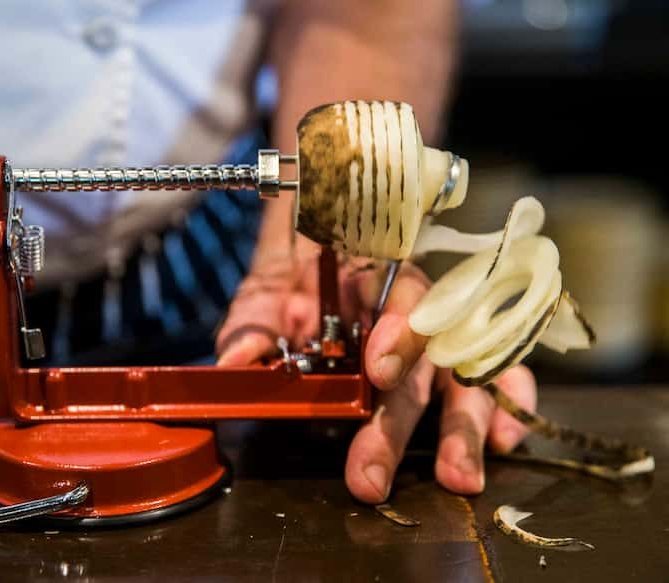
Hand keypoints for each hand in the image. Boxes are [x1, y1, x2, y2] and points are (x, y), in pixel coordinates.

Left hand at [216, 249, 536, 502]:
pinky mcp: (458, 360)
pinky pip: (498, 376)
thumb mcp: (266, 293)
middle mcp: (419, 305)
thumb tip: (232, 365)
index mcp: (374, 276)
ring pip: (466, 374)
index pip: (399, 297)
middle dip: (399, 419)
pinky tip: (506, 442)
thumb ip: (253, 325)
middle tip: (372, 472)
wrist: (318, 256)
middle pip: (425, 356)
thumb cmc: (298, 279)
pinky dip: (509, 406)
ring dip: (462, 428)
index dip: (396, 334)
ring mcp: (443, 334)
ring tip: (457, 476)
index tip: (379, 373)